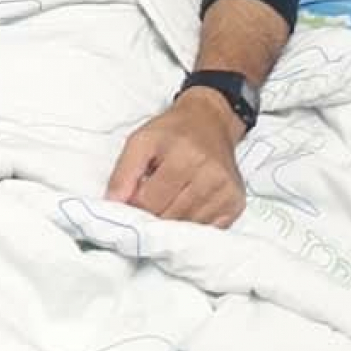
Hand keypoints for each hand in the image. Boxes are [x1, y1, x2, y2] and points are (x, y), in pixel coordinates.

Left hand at [105, 89, 245, 227]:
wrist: (210, 121)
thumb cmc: (172, 132)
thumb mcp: (141, 140)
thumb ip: (123, 172)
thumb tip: (113, 204)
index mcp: (184, 157)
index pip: (150, 202)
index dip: (134, 206)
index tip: (132, 201)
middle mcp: (210, 175)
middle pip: (170, 217)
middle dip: (153, 217)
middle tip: (149, 204)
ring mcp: (226, 191)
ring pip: (188, 227)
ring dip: (172, 222)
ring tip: (167, 203)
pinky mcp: (236, 202)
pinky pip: (208, 229)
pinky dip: (192, 225)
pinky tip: (186, 207)